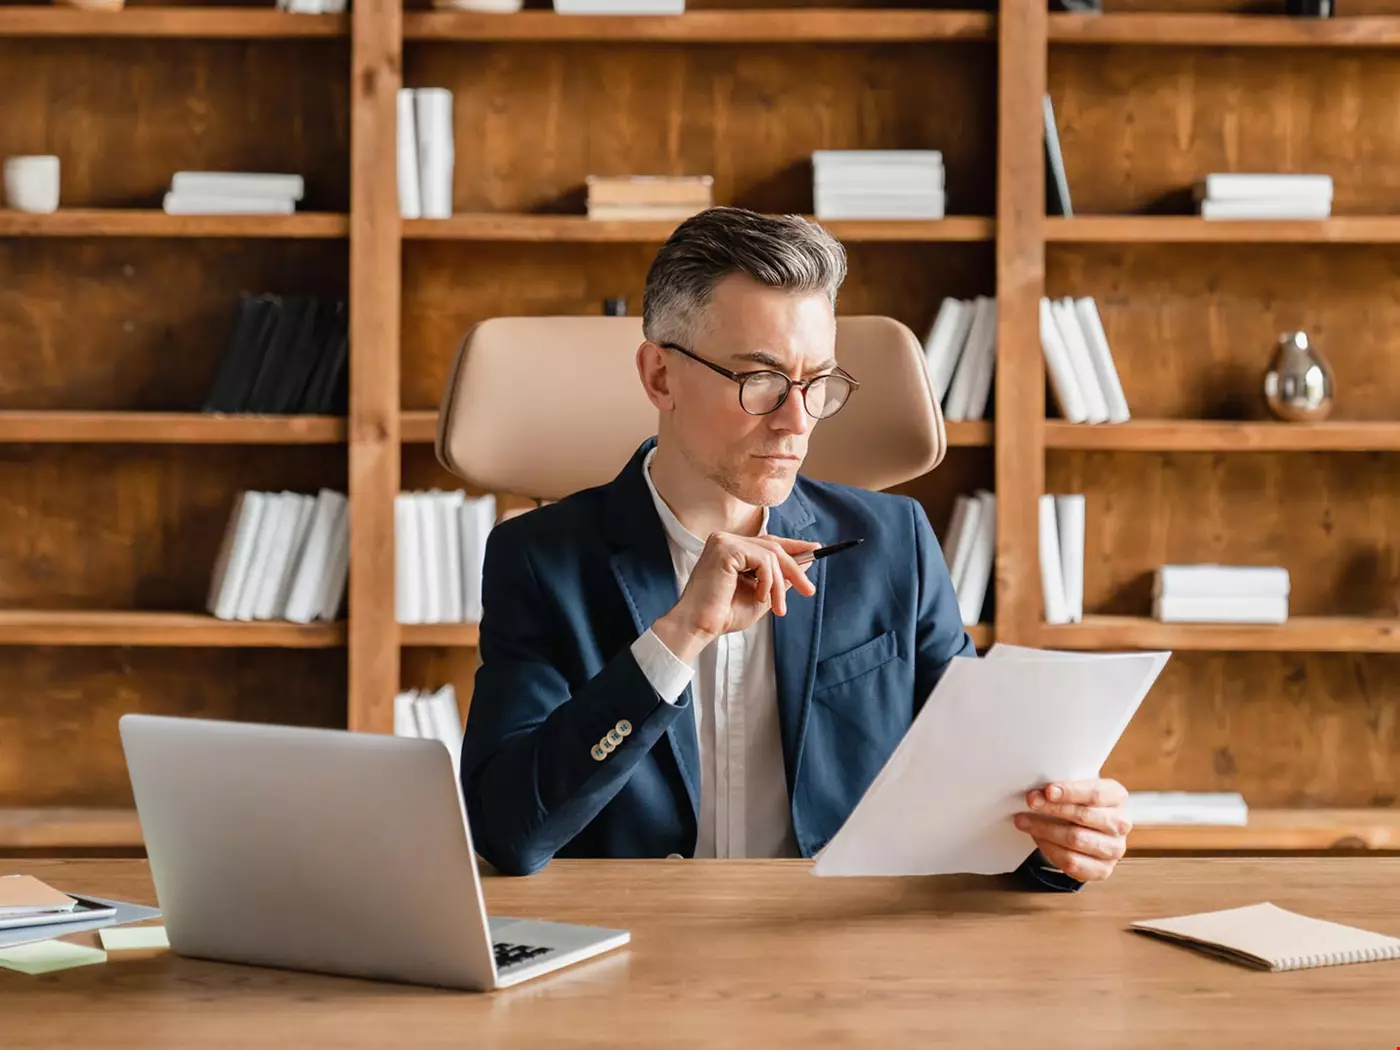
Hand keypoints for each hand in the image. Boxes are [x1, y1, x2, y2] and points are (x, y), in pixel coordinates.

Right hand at [652, 532, 819, 662]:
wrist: (700, 626)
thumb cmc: (723, 615)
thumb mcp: (761, 595)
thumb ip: (779, 579)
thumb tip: (806, 563)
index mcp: (730, 548)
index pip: (767, 542)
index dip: (793, 546)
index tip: (815, 551)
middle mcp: (725, 539)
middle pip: (773, 546)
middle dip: (794, 570)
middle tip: (809, 590)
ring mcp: (724, 541)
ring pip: (771, 554)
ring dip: (781, 584)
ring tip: (778, 607)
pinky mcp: (725, 548)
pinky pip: (762, 560)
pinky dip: (768, 581)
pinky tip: (760, 597)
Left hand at [1013, 778, 1130, 882]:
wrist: (1087, 829)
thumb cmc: (1077, 803)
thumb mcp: (1073, 790)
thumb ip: (1060, 789)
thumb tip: (1036, 793)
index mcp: (1117, 796)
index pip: (1095, 793)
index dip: (1070, 792)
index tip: (1047, 790)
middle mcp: (1121, 823)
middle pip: (1084, 816)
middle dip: (1053, 809)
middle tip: (1030, 802)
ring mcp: (1115, 849)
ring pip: (1076, 839)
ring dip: (1045, 830)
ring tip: (1024, 821)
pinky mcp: (1103, 869)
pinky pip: (1073, 862)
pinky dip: (1050, 849)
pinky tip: (1038, 838)